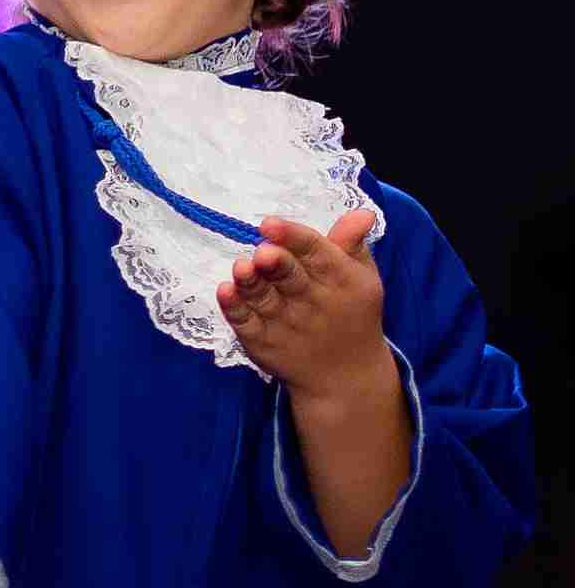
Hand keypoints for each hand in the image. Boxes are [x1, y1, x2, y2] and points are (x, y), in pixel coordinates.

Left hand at [222, 212, 391, 406]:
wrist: (345, 375)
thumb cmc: (350, 312)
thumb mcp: (360, 277)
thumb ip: (351, 243)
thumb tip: (362, 212)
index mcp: (341, 280)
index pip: (317, 253)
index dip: (293, 237)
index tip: (270, 223)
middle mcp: (314, 302)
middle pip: (291, 278)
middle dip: (276, 264)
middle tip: (263, 252)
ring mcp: (286, 324)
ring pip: (265, 300)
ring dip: (251, 284)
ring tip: (241, 268)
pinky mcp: (263, 342)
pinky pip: (246, 323)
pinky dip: (235, 309)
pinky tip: (224, 292)